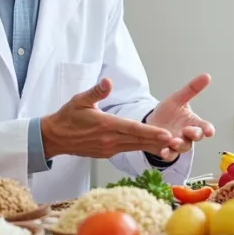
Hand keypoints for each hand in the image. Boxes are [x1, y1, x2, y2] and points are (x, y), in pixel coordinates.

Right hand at [40, 78, 175, 158]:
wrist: (55, 138)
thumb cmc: (67, 117)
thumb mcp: (79, 100)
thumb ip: (96, 91)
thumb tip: (108, 81)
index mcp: (105, 125)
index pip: (132, 129)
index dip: (150, 132)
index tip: (166, 134)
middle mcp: (109, 140)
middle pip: (138, 141)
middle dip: (158, 141)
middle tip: (178, 141)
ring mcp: (108, 149)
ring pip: (135, 147)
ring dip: (153, 146)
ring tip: (172, 146)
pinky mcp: (107, 153)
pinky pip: (128, 150)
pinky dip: (141, 149)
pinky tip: (153, 147)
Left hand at [145, 73, 214, 159]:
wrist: (151, 123)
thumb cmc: (167, 112)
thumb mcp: (177, 99)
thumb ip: (191, 89)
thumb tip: (207, 76)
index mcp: (193, 122)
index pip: (205, 126)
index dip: (208, 129)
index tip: (209, 131)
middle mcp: (188, 134)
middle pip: (196, 137)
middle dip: (194, 135)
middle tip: (189, 131)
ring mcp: (178, 143)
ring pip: (184, 147)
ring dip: (180, 144)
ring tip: (173, 141)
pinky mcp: (167, 150)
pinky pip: (170, 155)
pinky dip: (167, 154)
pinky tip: (163, 151)